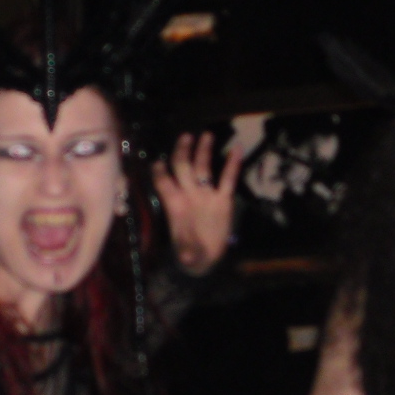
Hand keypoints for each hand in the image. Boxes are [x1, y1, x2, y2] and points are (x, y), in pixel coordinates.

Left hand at [154, 130, 242, 275]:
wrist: (205, 259)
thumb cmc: (191, 253)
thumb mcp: (188, 255)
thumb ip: (187, 253)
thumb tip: (187, 259)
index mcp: (175, 205)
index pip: (164, 184)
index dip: (160, 173)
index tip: (158, 162)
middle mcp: (189, 195)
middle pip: (183, 169)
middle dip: (182, 153)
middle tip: (186, 137)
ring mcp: (206, 196)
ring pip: (203, 169)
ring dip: (203, 152)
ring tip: (206, 135)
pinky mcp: (223, 200)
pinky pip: (228, 180)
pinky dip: (232, 165)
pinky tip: (237, 149)